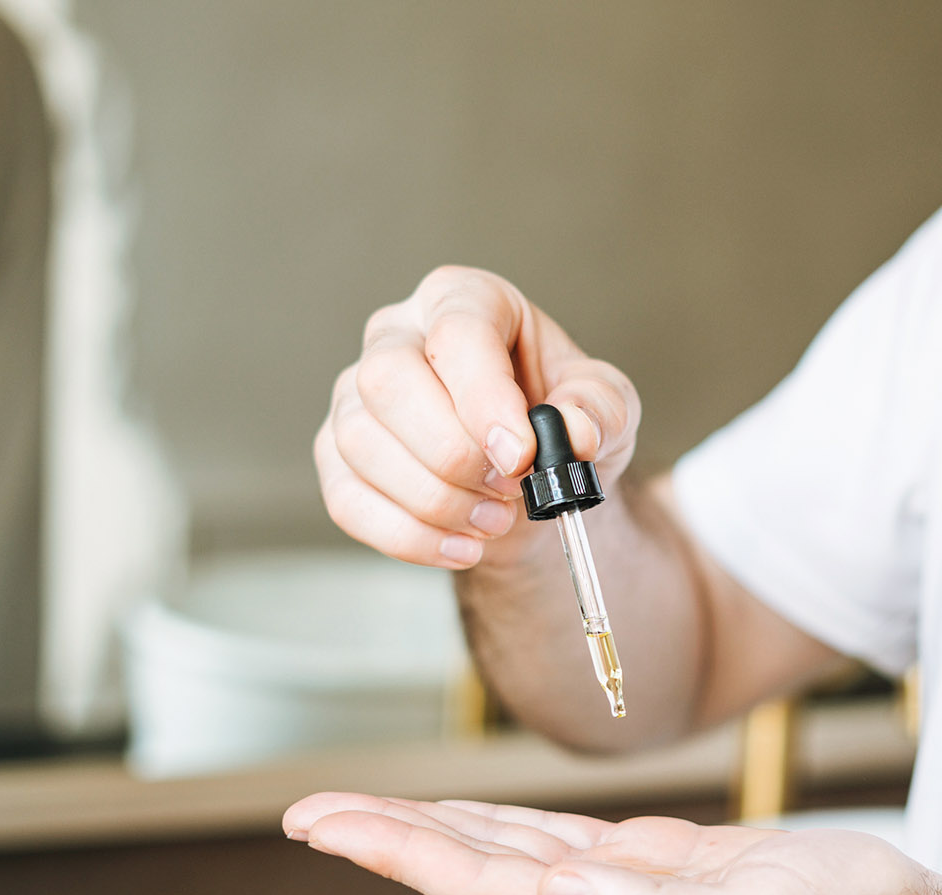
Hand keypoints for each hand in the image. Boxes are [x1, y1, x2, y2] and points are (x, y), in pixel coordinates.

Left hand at [282, 793, 932, 894]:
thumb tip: (555, 890)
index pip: (475, 886)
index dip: (395, 854)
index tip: (322, 826)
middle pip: (467, 871)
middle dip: (385, 840)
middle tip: (308, 814)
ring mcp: (617, 892)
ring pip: (499, 854)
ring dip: (428, 830)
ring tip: (362, 814)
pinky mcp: (647, 866)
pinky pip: (549, 841)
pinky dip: (497, 822)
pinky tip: (471, 816)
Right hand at [316, 267, 639, 569]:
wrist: (531, 481)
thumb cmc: (560, 421)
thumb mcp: (606, 405)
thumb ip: (599, 410)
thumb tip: (573, 432)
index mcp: (463, 300)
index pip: (456, 333)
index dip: (485, 398)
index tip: (521, 454)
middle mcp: (395, 335)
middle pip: (387, 380)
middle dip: (453, 452)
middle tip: (511, 490)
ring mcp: (354, 396)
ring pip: (362, 444)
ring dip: (436, 500)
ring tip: (496, 520)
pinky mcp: (336, 457)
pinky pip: (348, 500)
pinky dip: (409, 537)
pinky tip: (460, 547)